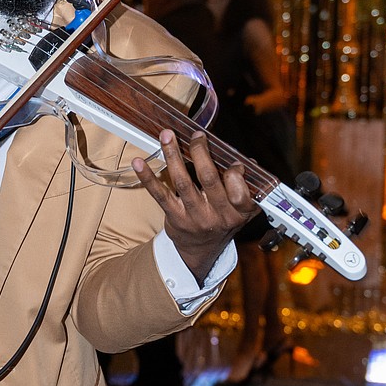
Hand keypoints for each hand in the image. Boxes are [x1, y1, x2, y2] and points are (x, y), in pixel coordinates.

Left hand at [131, 129, 255, 284]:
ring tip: (167, 136)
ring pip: (183, 182)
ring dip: (173, 155)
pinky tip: (139, 163)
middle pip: (208, 178)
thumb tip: (244, 160)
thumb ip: (246, 185)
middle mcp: (216, 216)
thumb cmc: (222, 221)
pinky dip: (148, 177)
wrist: (200, 249)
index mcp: (238, 213)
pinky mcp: (174, 217)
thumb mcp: (242, 209)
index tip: (233, 162)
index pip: (240, 192)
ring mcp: (194, 216)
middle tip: (196, 136)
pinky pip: (160, 194)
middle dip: (201, 152)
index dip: (236, 174)